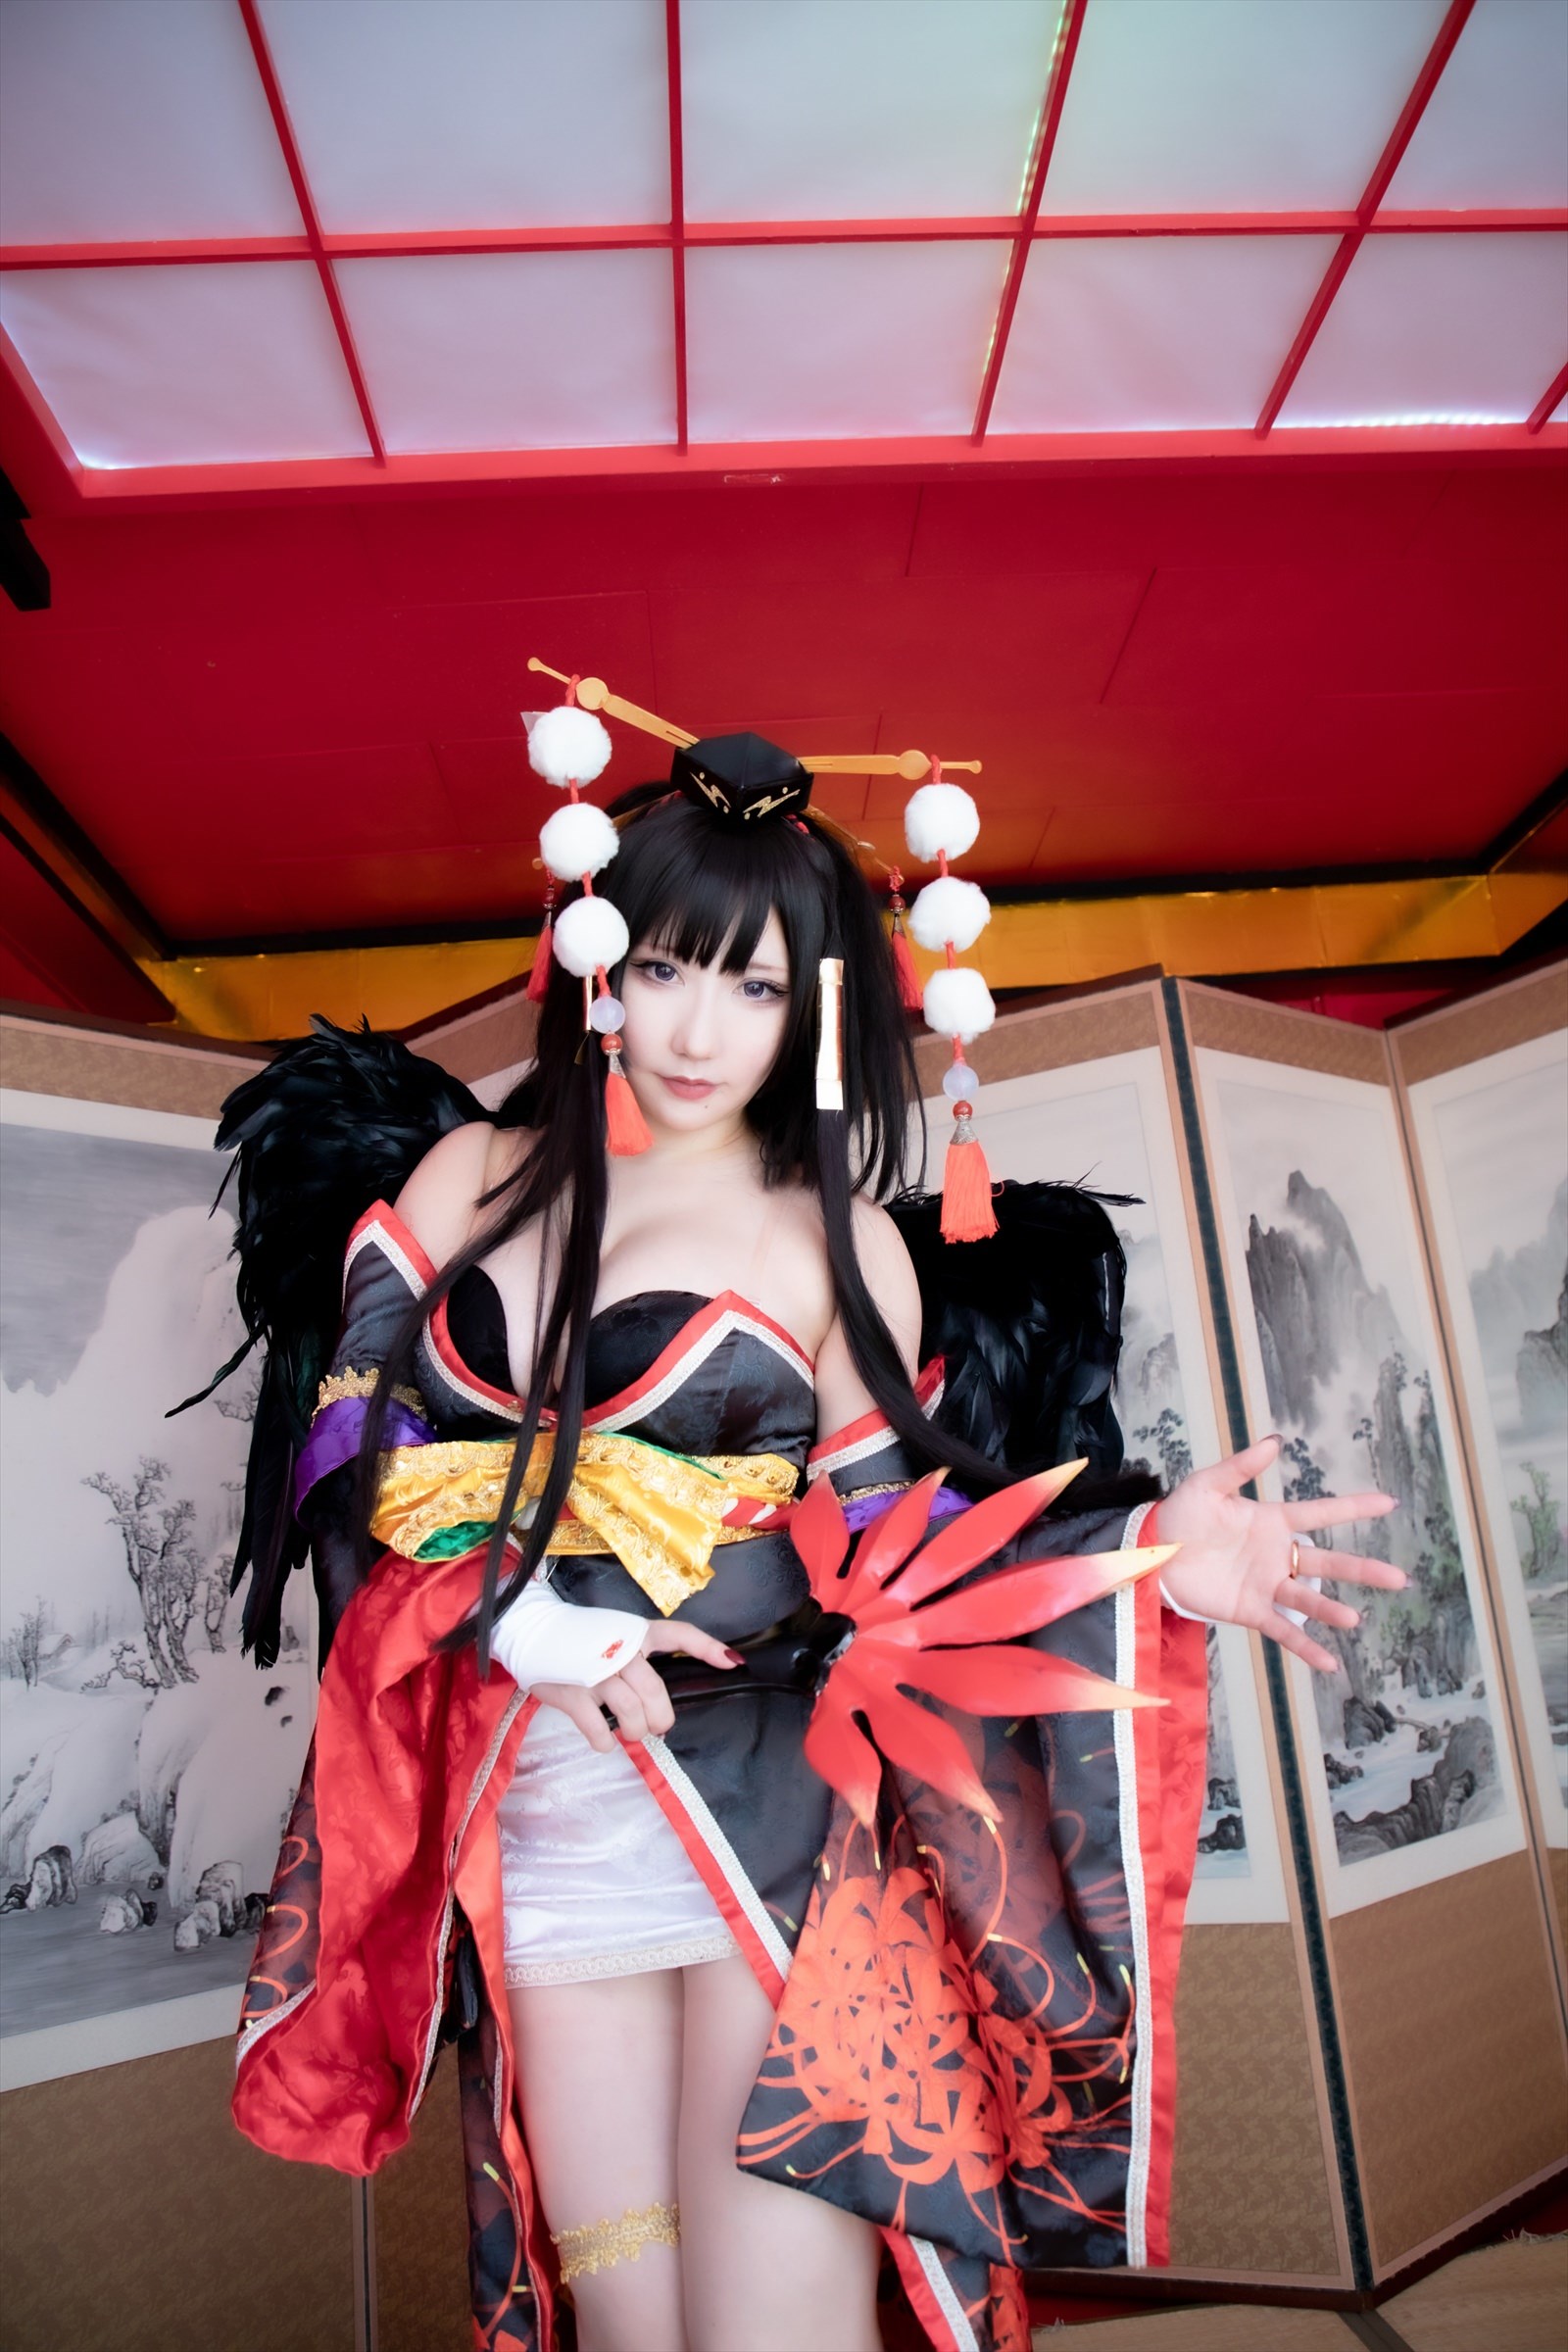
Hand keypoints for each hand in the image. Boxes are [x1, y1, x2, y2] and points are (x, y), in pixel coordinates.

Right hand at [531, 1619, 741, 1751]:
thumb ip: (638, 1660)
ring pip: (630, 1712)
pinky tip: (604, 1740)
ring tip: (630, 1733)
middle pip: (655, 1692)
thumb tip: (659, 1702)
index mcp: (635, 1632)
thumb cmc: (578, 1639)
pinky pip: (597, 1728)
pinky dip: (604, 1741)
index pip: (679, 1634)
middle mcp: (619, 1648)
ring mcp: (595, 1670)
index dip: (707, 1647)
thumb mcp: (613, 1635)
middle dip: (660, 1718)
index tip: (733, 1663)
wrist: (531, 1629)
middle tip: (655, 1727)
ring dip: (634, 1731)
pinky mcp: (572, 1691)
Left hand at [1156, 1435, 1404, 1674]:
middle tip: (1399, 1579)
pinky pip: (1283, 1630)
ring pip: (1309, 1598)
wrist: (1152, 1552)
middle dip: (1364, 1570)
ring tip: (1354, 1619)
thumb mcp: (1209, 1483)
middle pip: (1328, 1563)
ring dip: (1331, 1610)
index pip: (1322, 1514)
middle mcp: (1277, 1555)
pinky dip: (1307, 1647)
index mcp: (1272, 1521)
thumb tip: (1276, 1441)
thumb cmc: (1181, 1514)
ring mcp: (1266, 1584)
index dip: (1355, 1508)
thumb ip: (1242, 1466)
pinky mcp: (1249, 1609)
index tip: (1389, 1503)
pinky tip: (1331, 1664)